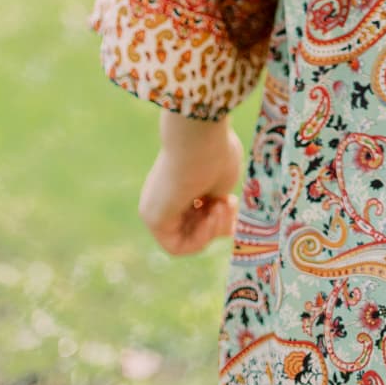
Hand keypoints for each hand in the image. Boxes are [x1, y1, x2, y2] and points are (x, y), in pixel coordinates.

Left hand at [138, 113, 243, 255]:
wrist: (199, 137)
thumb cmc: (214, 152)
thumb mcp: (221, 183)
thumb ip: (218, 202)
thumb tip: (223, 223)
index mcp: (179, 185)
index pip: (199, 214)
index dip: (220, 216)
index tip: (233, 202)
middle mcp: (164, 198)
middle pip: (194, 229)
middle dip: (219, 223)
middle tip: (230, 205)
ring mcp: (156, 209)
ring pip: (187, 240)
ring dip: (213, 229)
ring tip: (222, 206)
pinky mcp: (153, 219)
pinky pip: (177, 247)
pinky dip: (200, 239)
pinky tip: (210, 216)